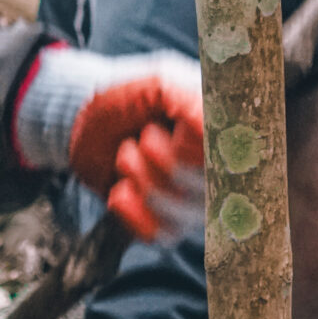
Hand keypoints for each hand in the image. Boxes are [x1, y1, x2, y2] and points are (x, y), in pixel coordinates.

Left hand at [11, 44, 204, 240]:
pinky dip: (130, 210)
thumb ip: (190, 102)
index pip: (234, 157)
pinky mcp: (168, 225)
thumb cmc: (124, 98)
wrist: (83, 122)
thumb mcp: (158, 84)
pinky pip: (159, 234)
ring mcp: (195, 201)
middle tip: (144, 138)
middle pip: (206, 188)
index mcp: (222, 132)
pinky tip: (120, 189)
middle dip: (162, 161)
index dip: (199, 149)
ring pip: (181, 214)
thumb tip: (214, 127)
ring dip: (140, 179)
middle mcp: (218, 171)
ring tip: (126, 154)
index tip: (176, 129)